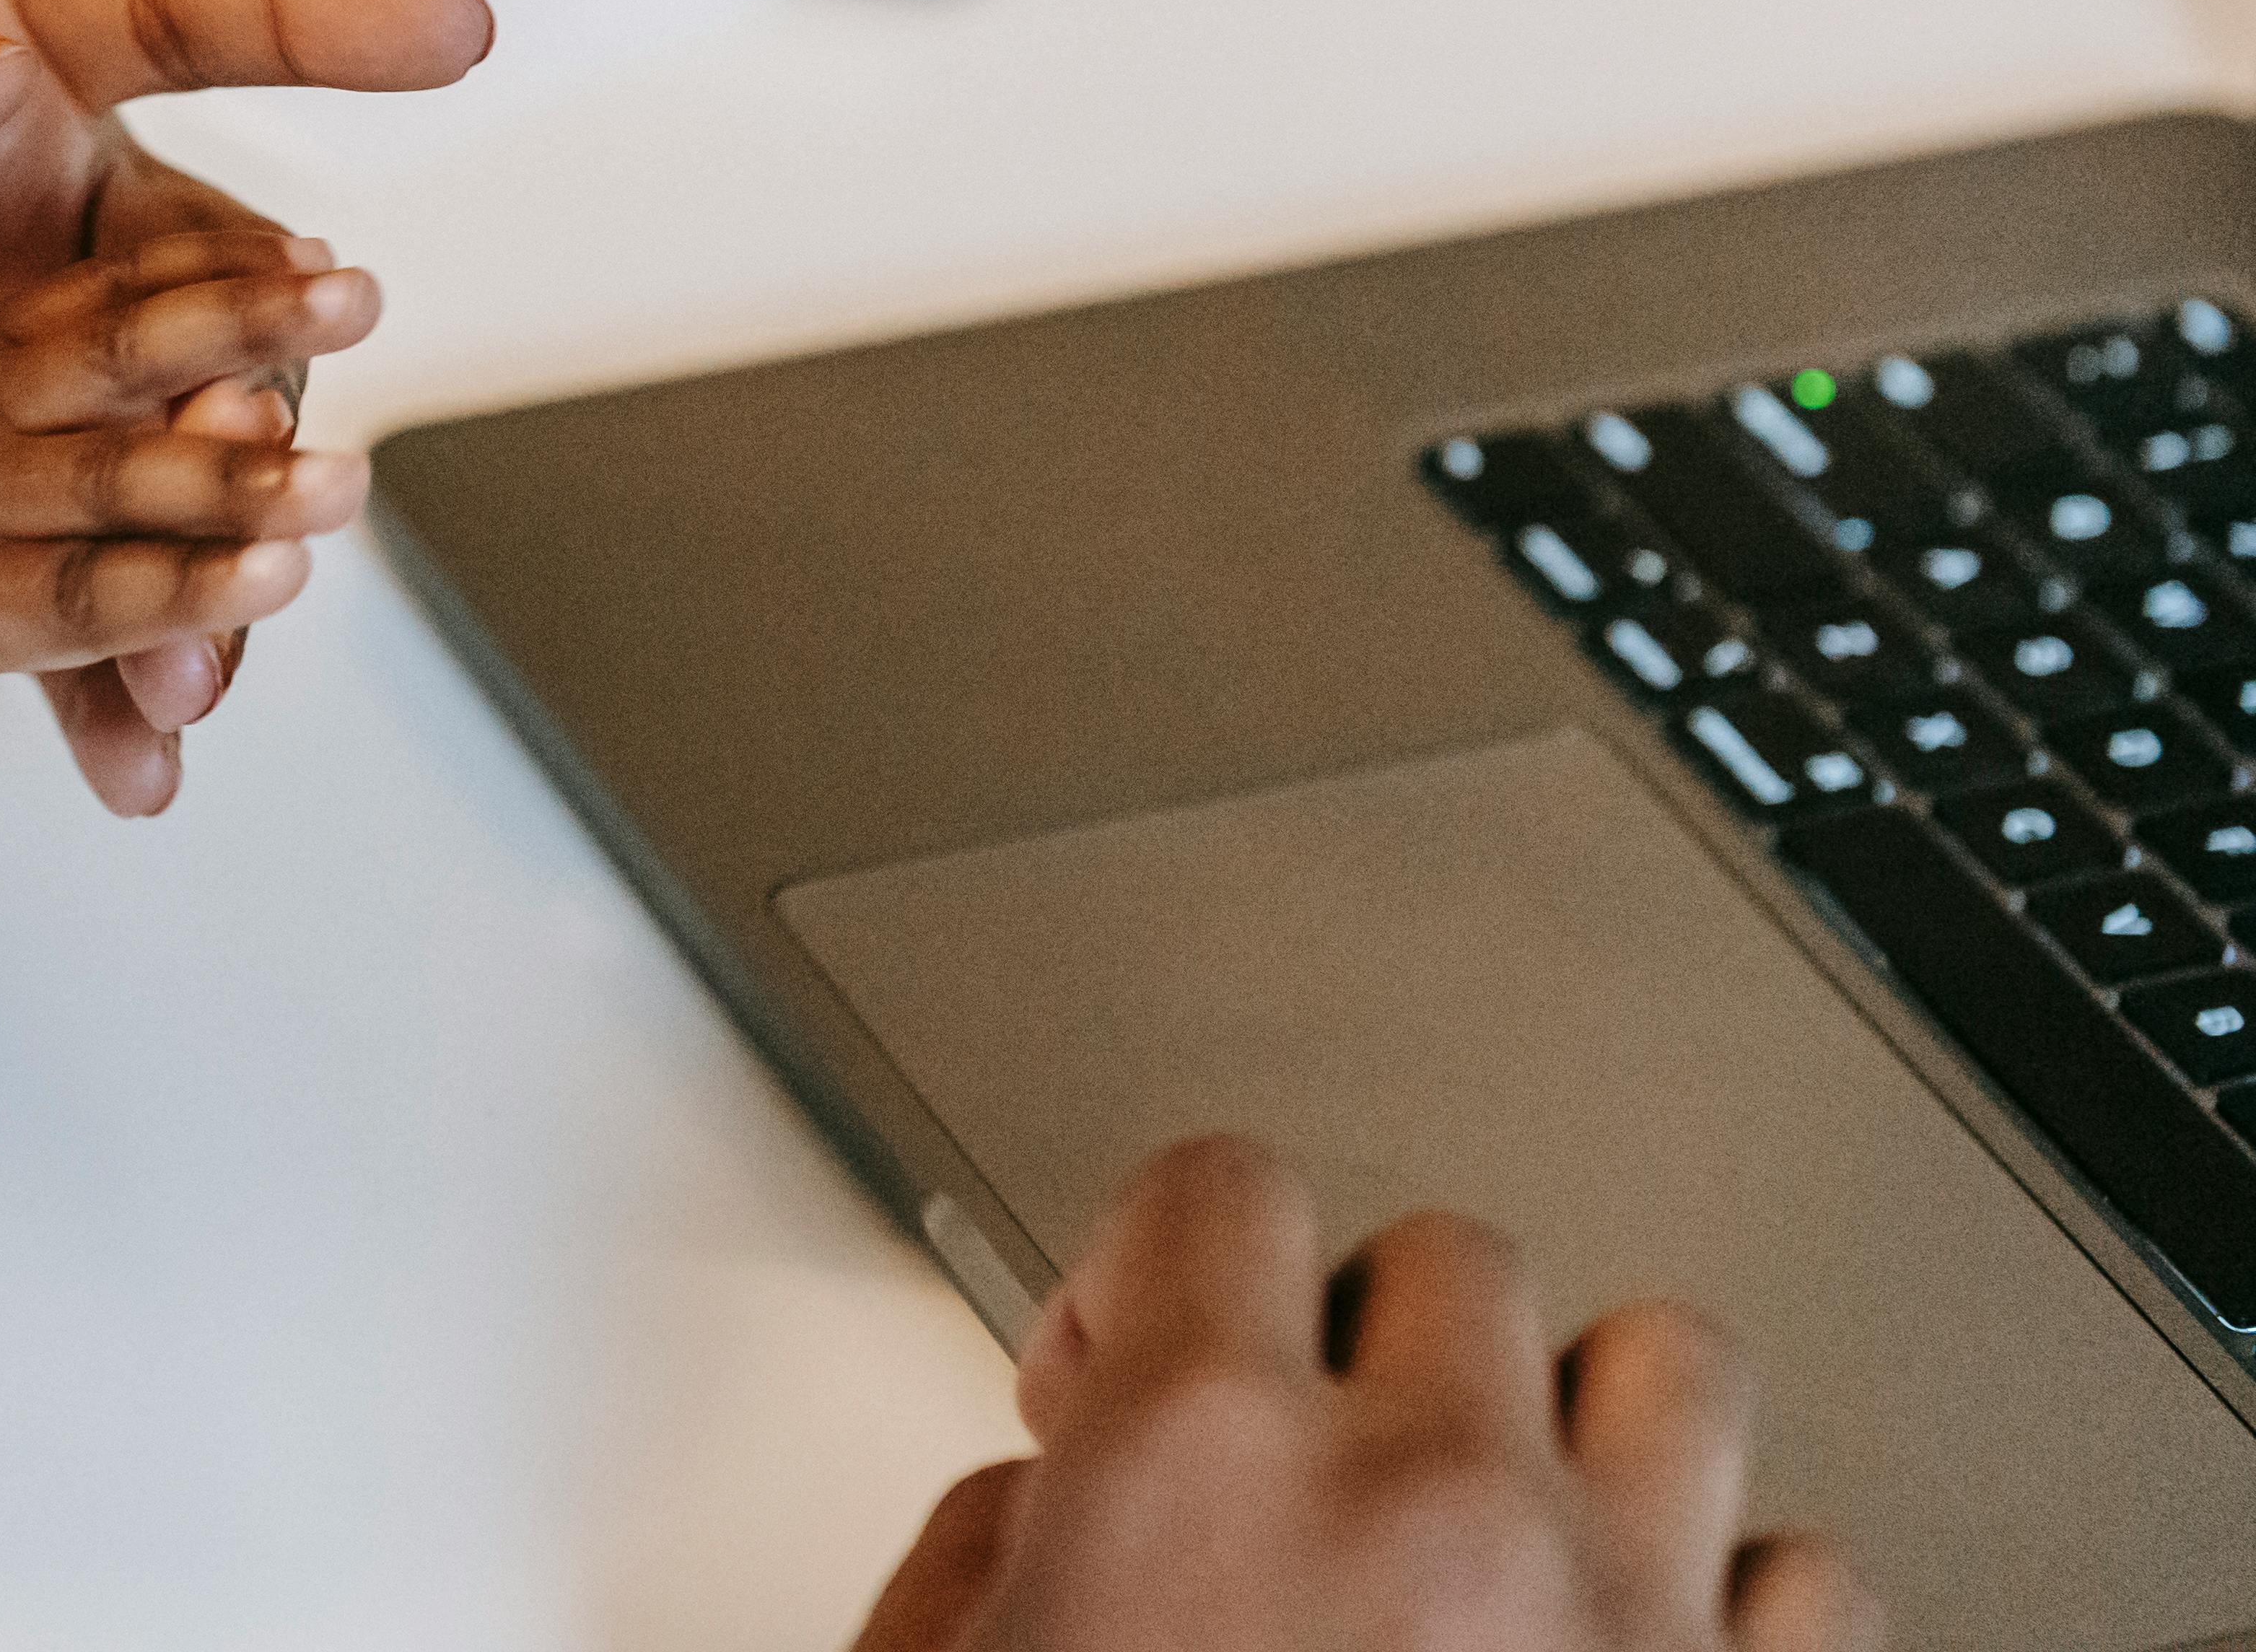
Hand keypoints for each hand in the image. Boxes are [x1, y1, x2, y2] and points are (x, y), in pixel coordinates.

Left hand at [0, 0, 493, 794]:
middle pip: (200, 268)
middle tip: (287, 498)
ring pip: (145, 427)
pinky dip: (86, 628)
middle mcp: (0, 146)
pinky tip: (110, 724)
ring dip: (187, 561)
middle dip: (258, 402)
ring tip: (184, 690)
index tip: (442, 15)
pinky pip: (42, 519)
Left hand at [0, 230, 383, 965]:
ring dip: (237, 330)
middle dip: (231, 480)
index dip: (173, 592)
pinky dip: (188, 271)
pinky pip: (83, 295)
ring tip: (352, 299)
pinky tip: (287, 253)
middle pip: (107, 482)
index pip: (63, 601)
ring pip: (111, 357)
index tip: (276, 578)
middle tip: (343, 476)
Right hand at [850, 1139, 1879, 1651]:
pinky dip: (1738, 1598)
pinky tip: (1645, 1639)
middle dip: (1365, 1349)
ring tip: (1503, 1516)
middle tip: (1302, 1471)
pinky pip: (1816, 1579)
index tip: (1137, 1346)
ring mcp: (1616, 1621)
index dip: (1160, 1261)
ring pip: (1669, 1365)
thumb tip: (1040, 1502)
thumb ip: (975, 1555)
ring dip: (1581, 1427)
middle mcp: (1425, 1505)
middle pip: (1448, 1256)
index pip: (1218, 1185)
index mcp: (1200, 1460)